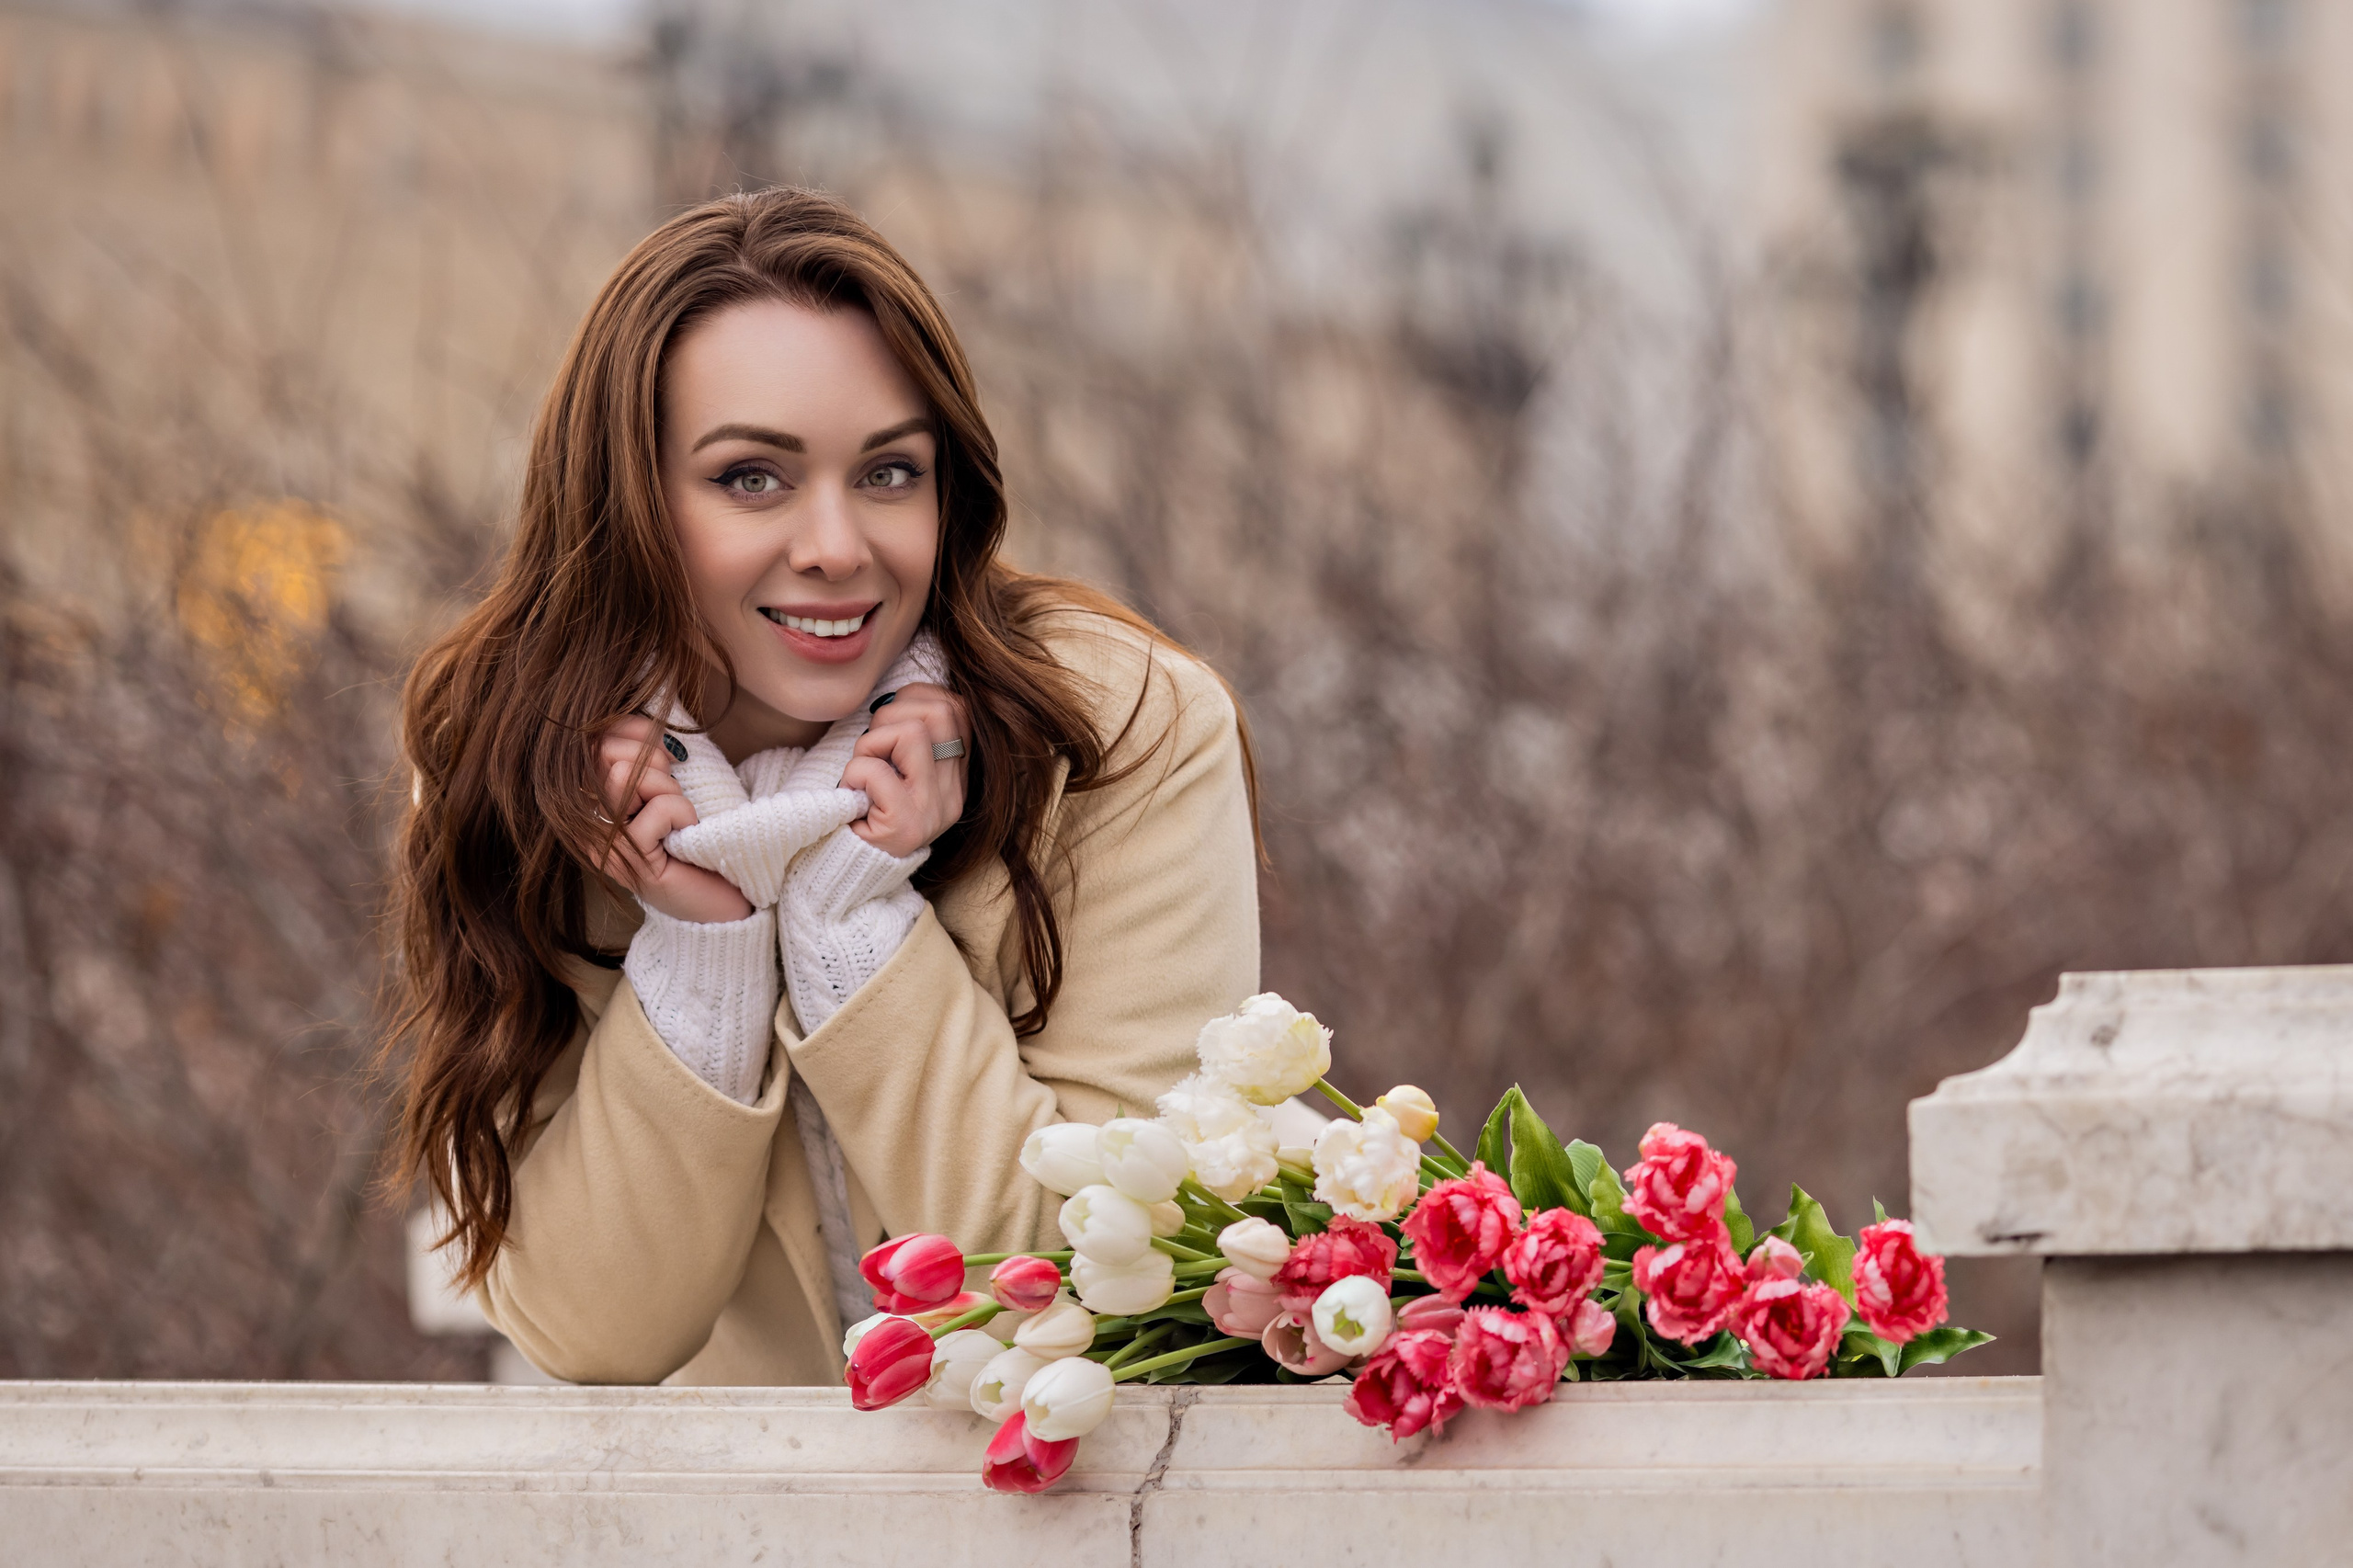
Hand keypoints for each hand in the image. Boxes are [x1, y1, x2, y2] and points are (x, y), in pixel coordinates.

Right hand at [594, 717, 754, 923]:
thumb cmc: (697, 839)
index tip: (667, 756)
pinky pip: (659, 808)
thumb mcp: (668, 788)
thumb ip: (647, 758)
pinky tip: (686, 838)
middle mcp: (589, 824)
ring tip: (679, 818)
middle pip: (607, 754)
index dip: (636, 733)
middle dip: (655, 764)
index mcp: (593, 801)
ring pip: (627, 776)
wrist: (721, 899)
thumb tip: (644, 719)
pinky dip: (685, 815)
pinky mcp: (633, 862)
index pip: (595, 741)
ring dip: (668, 789)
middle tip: (674, 796)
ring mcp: (606, 845)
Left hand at [844, 681, 969, 857]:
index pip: (958, 708)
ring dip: (871, 744)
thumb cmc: (862, 811)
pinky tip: (853, 795)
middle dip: (891, 715)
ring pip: (912, 731)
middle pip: (941, 710)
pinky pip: (876, 770)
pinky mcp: (906, 826)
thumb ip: (908, 735)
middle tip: (871, 748)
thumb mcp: (896, 769)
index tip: (888, 722)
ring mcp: (934, 811)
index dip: (916, 698)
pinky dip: (855, 773)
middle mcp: (954, 793)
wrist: (845, 873)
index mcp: (956, 776)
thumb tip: (900, 695)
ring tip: (863, 772)